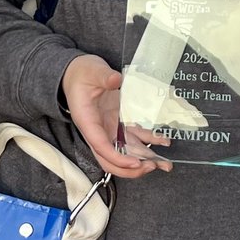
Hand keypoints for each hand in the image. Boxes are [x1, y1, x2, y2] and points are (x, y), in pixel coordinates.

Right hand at [61, 54, 171, 178]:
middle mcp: (98, 130)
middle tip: (152, 166)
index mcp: (88, 121)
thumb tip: (115, 80)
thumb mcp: (91, 71)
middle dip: (132, 168)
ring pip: (126, 151)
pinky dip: (148, 142)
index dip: (118, 159)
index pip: (101, 147)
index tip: (135, 163)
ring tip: (163, 163)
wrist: (76, 73)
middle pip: (112, 159)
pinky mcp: (118, 122)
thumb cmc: (80, 74)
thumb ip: (104, 76)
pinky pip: (134, 137)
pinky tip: (162, 141)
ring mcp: (109, 128)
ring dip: (144, 159)